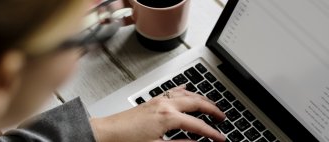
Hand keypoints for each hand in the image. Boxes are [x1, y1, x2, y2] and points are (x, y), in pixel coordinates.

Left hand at [90, 85, 226, 141]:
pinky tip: (189, 90)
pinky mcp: (153, 100)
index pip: (198, 125)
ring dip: (202, 99)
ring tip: (212, 106)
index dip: (212, 133)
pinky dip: (186, 91)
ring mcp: (159, 100)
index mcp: (168, 117)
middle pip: (197, 103)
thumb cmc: (126, 140)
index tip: (221, 138)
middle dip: (213, 110)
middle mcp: (165, 104)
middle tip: (223, 118)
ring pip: (188, 94)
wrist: (105, 133)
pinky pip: (175, 91)